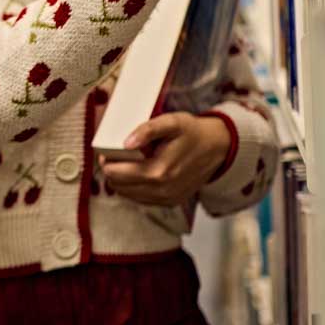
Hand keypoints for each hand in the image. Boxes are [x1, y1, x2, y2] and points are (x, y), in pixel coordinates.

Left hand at [99, 113, 231, 206]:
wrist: (217, 148)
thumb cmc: (192, 132)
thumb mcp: (171, 122)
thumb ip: (147, 130)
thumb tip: (125, 143)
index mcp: (158, 172)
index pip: (114, 174)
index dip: (107, 162)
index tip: (108, 151)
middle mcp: (161, 191)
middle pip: (118, 186)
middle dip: (113, 171)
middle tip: (117, 156)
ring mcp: (166, 199)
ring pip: (128, 195)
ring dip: (123, 180)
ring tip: (130, 162)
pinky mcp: (170, 202)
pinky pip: (141, 199)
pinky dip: (135, 187)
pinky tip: (141, 172)